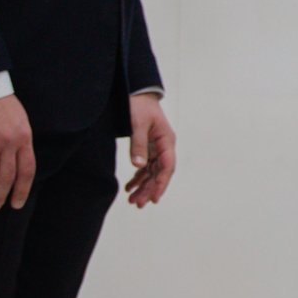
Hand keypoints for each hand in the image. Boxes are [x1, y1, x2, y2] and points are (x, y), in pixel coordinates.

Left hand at [126, 93, 177, 207]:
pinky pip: (145, 167)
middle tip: (138, 204)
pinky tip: (130, 187)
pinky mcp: (147, 147)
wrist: (136, 93)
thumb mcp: (138, 124)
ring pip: (152, 172)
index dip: (161, 183)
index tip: (153, 197)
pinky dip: (138, 177)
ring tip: (132, 200)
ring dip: (143, 186)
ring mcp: (156, 148)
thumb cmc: (140, 105)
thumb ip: (139, 145)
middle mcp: (163, 146)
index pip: (167, 166)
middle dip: (149, 189)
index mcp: (166, 140)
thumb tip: (139, 166)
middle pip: (159, 173)